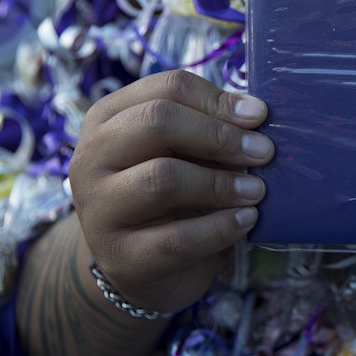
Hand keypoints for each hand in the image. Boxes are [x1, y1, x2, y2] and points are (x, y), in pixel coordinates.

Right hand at [68, 69, 274, 313]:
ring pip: (162, 179)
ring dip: (221, 183)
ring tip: (257, 191)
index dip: (218, 99)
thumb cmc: (172, 196)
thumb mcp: (186, 154)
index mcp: (109, 118)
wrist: (141, 267)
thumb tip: (255, 111)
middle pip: (157, 123)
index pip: (166, 87)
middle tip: (264, 152)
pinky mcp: (120, 257)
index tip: (259, 115)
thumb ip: (212, 129)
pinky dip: (220, 228)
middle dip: (220, 136)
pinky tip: (246, 220)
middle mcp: (91, 157)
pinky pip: (177, 238)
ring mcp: (97, 209)